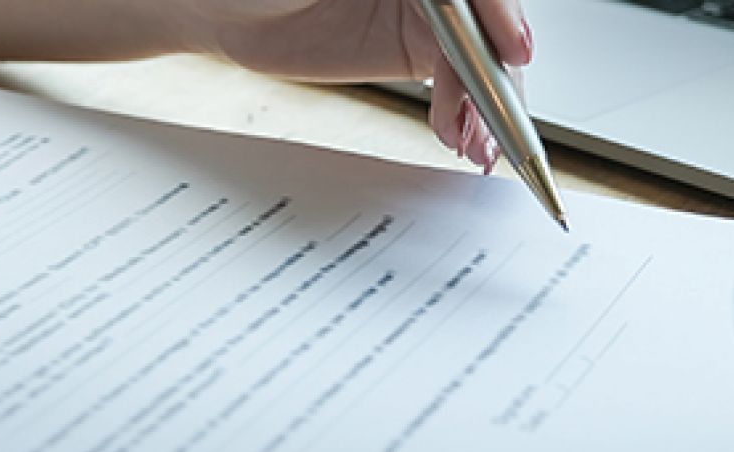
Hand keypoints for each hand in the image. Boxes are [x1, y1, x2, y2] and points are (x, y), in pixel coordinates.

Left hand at [186, 0, 532, 172]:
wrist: (226, 7)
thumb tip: (453, 4)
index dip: (499, 16)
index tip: (513, 50)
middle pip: (485, 29)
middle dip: (494, 78)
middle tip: (493, 123)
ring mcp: (426, 18)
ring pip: (477, 60)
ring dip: (485, 108)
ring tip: (481, 149)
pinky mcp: (412, 51)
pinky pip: (453, 82)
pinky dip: (462, 115)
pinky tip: (463, 140)